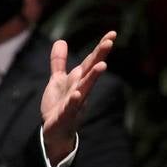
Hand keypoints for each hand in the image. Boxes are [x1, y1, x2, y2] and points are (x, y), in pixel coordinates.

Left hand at [40, 31, 115, 163]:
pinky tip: (77, 94)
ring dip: (93, 78)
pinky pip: (71, 107)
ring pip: (85, 88)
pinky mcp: (65, 115)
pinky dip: (74, 101)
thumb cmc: (59, 105)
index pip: (91, 61)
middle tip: (109, 42)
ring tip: (102, 66)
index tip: (112, 34)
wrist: (54, 132)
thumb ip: (59, 62)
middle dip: (100, 57)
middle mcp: (80, 89)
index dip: (100, 47)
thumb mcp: (57, 80)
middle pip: (91, 71)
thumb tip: (61, 41)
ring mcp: (75, 103)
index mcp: (78, 80)